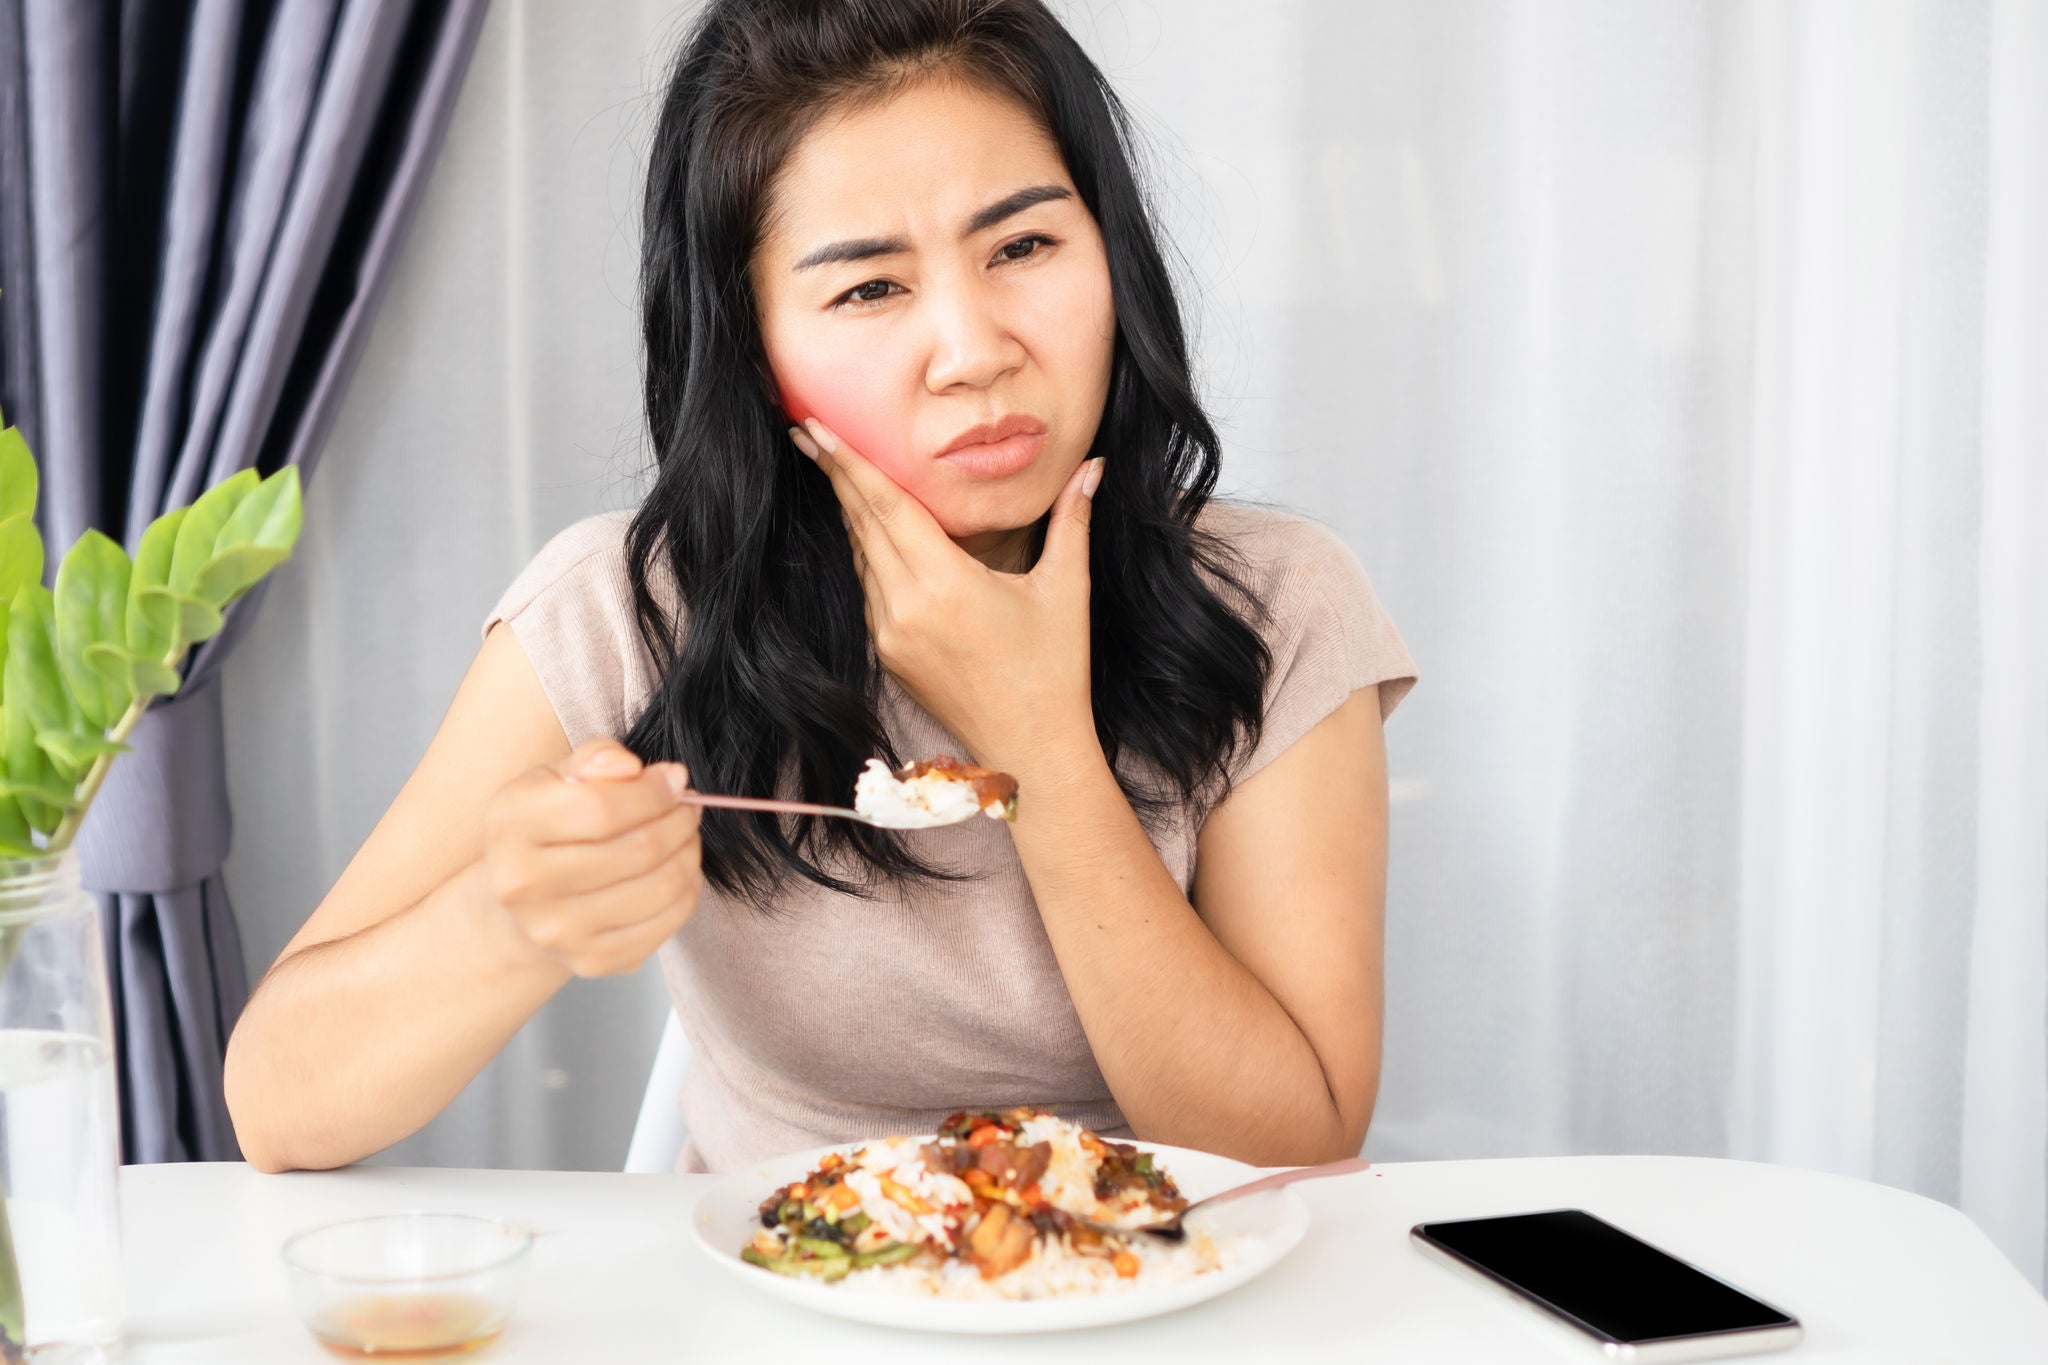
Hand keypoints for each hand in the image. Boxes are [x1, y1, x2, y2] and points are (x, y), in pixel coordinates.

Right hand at [482, 738, 702, 976]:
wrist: (523, 896)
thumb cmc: (548, 827)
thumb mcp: (557, 777)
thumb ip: (594, 758)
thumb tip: (629, 767)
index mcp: (512, 825)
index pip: (603, 807)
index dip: (654, 791)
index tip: (675, 779)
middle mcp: (524, 885)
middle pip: (638, 850)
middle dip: (679, 821)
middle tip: (688, 808)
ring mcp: (557, 931)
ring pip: (660, 887)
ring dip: (689, 854)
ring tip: (685, 836)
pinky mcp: (591, 961)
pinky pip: (667, 923)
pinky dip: (687, 890)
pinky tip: (679, 871)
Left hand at [793, 418, 1103, 773]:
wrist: (1031, 750)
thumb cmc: (1054, 670)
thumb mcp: (1066, 589)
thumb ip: (1072, 520)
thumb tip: (1093, 464)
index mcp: (946, 583)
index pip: (888, 507)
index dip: (851, 463)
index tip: (818, 428)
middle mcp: (906, 607)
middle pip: (862, 525)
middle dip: (836, 476)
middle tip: (809, 432)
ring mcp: (890, 634)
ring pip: (862, 557)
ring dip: (852, 515)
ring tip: (837, 472)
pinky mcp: (887, 656)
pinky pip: (870, 590)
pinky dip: (869, 555)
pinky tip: (869, 532)